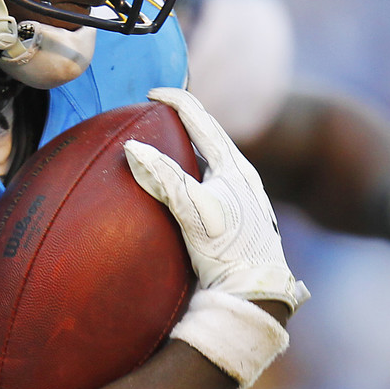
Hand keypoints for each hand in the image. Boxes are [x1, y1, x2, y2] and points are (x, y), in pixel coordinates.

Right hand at [127, 88, 307, 386]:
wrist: (257, 294)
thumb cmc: (229, 252)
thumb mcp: (194, 212)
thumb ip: (164, 179)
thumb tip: (132, 147)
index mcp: (235, 168)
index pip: (204, 123)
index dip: (179, 103)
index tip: (154, 93)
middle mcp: (244, 179)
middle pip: (213, 138)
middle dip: (188, 122)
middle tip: (161, 114)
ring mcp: (245, 200)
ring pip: (216, 162)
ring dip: (194, 149)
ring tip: (171, 146)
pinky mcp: (242, 221)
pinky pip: (216, 184)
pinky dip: (198, 175)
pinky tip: (189, 192)